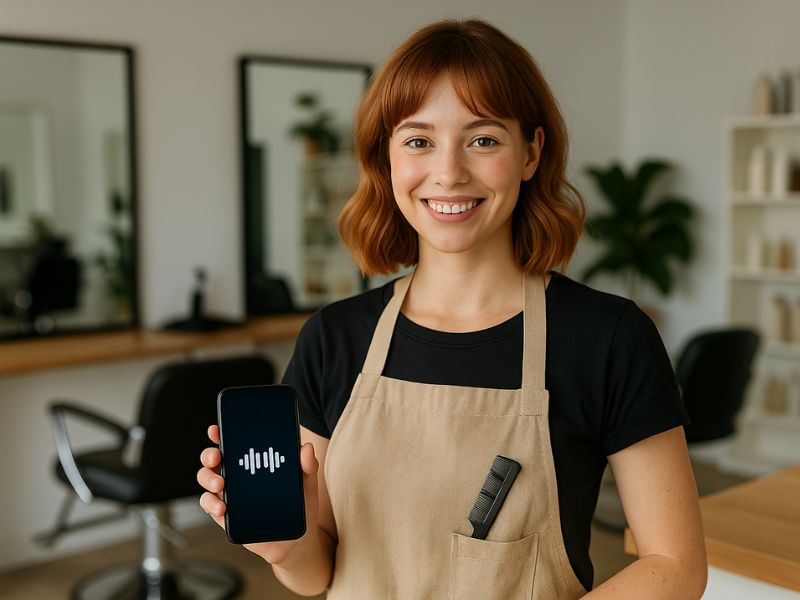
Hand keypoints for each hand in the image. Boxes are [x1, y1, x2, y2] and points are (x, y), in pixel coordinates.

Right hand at [197, 424, 320, 564]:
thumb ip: (307, 466)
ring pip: (207, 481)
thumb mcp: (307, 484)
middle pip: (212, 460)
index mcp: (254, 462)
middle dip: (208, 455)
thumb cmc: (300, 507)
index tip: (216, 430)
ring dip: (208, 480)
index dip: (220, 434)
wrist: (297, 541)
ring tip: (219, 485)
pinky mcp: (227, 517)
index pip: (233, 443)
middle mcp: (237, 476)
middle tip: (216, 457)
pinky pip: (210, 506)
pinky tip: (221, 508)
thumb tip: (307, 448)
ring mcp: (230, 495)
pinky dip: (211, 505)